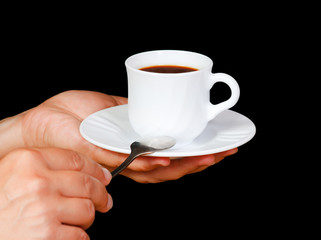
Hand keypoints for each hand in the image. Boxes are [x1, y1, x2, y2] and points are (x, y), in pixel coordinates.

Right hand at [0, 148, 111, 239]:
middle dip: (100, 194)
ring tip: (78, 221)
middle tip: (103, 201)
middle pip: (87, 183)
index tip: (103, 176)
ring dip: (87, 218)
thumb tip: (80, 170)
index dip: (95, 169)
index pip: (76, 159)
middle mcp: (37, 181)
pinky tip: (66, 235)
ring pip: (87, 209)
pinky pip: (80, 234)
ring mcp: (44, 209)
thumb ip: (40, 167)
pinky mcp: (48, 235)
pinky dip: (78, 237)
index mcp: (27, 161)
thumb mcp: (10, 175)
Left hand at [18, 90, 237, 182]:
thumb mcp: (114, 106)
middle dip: (200, 160)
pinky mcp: (100, 155)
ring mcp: (118, 160)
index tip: (219, 144)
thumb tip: (157, 101)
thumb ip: (135, 109)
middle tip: (224, 151)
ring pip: (155, 171)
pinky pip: (127, 162)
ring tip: (206, 157)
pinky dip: (148, 162)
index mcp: (137, 147)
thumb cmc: (76, 114)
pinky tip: (166, 159)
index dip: (196, 153)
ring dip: (183, 165)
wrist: (44, 119)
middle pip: (171, 167)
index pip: (172, 156)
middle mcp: (131, 159)